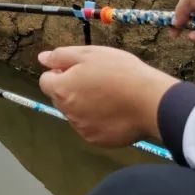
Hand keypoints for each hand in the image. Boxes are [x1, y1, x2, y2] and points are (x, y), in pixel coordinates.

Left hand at [38, 46, 177, 146]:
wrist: (151, 102)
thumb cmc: (121, 72)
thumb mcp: (90, 54)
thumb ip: (62, 56)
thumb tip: (42, 58)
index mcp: (62, 89)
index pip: (46, 81)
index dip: (60, 73)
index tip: (79, 70)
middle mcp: (67, 112)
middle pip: (59, 98)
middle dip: (71, 89)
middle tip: (96, 80)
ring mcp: (81, 128)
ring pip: (74, 113)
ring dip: (83, 105)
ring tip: (109, 96)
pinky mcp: (97, 140)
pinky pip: (90, 128)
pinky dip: (97, 120)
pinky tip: (114, 111)